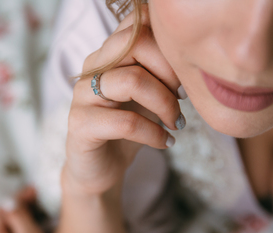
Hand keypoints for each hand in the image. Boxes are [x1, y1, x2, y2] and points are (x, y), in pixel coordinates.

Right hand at [64, 4, 182, 196]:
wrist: (100, 168)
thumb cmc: (128, 128)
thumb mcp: (148, 95)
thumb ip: (160, 72)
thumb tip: (192, 60)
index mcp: (108, 54)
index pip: (137, 23)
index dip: (168, 45)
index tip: (184, 76)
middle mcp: (92, 67)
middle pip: (134, 42)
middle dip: (169, 70)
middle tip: (183, 96)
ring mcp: (82, 95)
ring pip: (132, 81)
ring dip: (165, 104)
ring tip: (176, 123)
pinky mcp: (80, 124)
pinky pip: (126, 122)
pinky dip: (154, 134)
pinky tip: (165, 142)